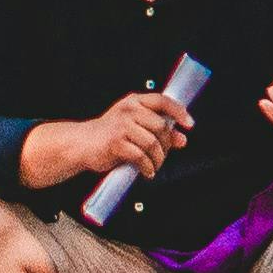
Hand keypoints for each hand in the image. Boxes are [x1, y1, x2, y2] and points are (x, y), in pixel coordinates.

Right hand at [24, 93, 189, 192]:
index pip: (162, 101)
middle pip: (160, 126)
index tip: (189, 125)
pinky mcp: (116, 143)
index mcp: (134, 102)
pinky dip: (148, 167)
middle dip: (166, 145)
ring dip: (158, 159)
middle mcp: (128, 110)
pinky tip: (147, 171)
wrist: (83, 144)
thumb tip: (182, 139)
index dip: (179, 112)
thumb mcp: (135, 127)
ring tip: (154, 166)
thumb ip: (158, 131)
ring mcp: (121, 126)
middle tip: (162, 156)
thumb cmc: (110, 135)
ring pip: (152, 143)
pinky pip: (141, 156)